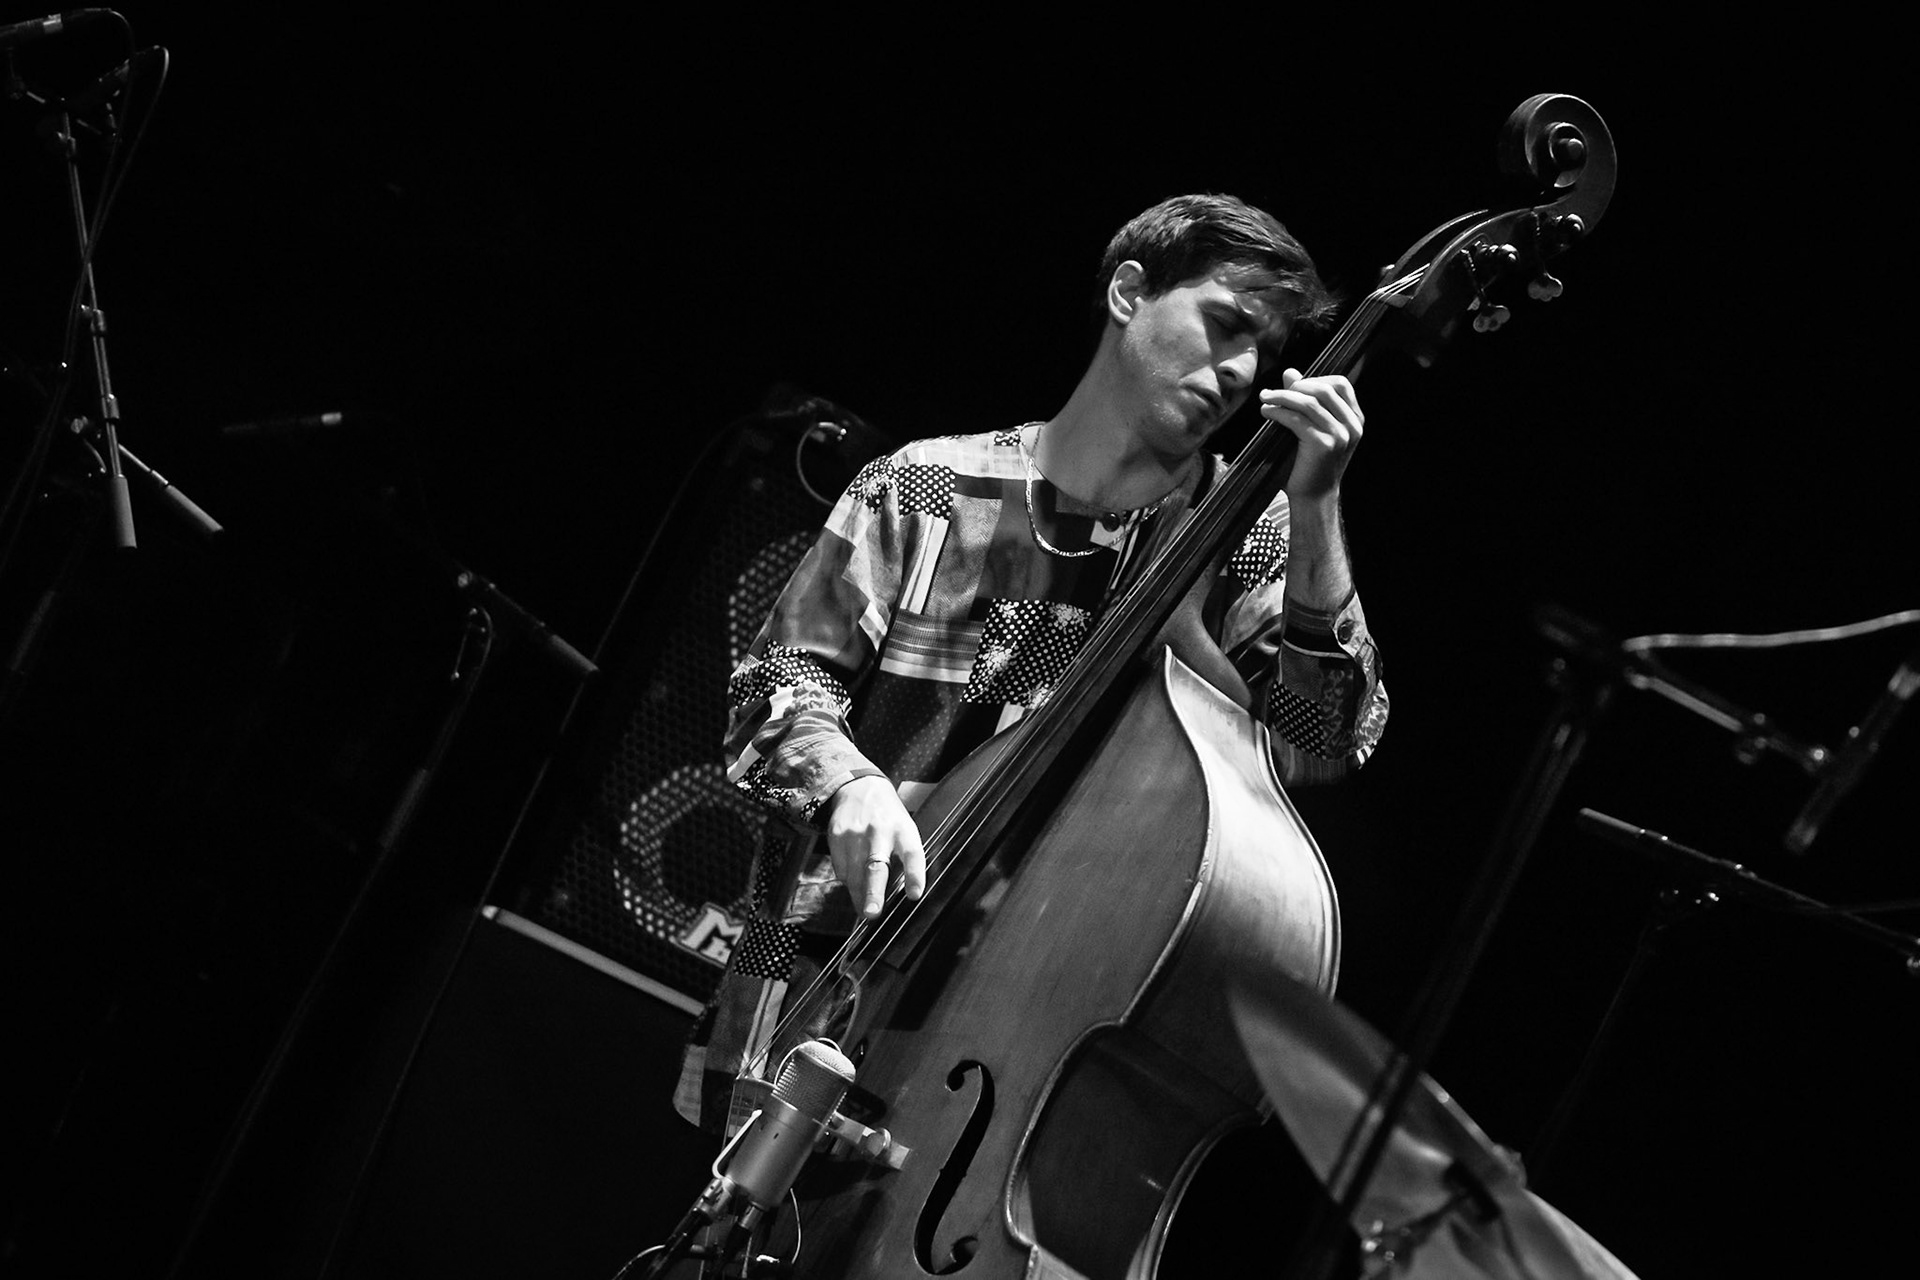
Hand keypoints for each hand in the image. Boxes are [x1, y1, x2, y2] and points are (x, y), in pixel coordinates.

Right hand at [825, 775, 926, 918]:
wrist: (859, 788)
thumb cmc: (888, 817)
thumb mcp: (905, 830)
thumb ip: (905, 858)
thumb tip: (902, 894)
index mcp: (903, 830)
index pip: (912, 854)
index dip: (915, 875)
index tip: (914, 895)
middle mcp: (879, 831)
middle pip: (876, 865)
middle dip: (873, 892)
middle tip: (872, 913)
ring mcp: (856, 832)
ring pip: (854, 874)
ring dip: (859, 896)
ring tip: (865, 909)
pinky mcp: (836, 835)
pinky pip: (841, 869)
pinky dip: (848, 880)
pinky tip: (854, 880)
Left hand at [1259, 369, 1363, 501]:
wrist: (1313, 497)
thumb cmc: (1310, 463)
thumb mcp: (1311, 428)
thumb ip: (1304, 400)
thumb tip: (1290, 372)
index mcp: (1355, 420)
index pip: (1340, 384)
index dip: (1314, 380)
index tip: (1292, 386)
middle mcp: (1352, 426)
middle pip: (1324, 389)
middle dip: (1295, 387)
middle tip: (1272, 393)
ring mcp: (1340, 435)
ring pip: (1308, 402)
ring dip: (1282, 397)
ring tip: (1265, 399)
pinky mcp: (1323, 445)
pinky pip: (1296, 419)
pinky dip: (1278, 412)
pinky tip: (1266, 412)